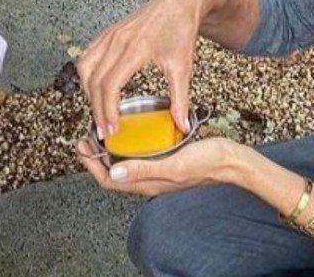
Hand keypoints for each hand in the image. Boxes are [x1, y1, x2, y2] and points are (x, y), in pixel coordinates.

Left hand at [76, 137, 240, 195]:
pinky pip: (140, 155)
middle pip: (115, 172)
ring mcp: (158, 169)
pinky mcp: (166, 159)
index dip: (91, 166)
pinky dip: (129, 144)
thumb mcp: (173, 164)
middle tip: (86, 138)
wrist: (232, 160)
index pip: (110, 180)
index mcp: (148, 184)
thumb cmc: (207, 163)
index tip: (82, 147)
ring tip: (103, 133)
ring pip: (126, 162)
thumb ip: (144, 169)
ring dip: (112, 150)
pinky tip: (133, 130)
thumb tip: (114, 172)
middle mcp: (150, 179)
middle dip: (97, 157)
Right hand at [78, 0, 205, 137]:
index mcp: (135, 48)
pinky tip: (95, 88)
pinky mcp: (108, 33)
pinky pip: (88, 56)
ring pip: (85, 68)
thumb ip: (180, 98)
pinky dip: (87, 75)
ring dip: (88, 92)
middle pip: (95, 81)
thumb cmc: (180, 30)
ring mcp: (110, 35)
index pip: (110, 84)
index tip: (112, 128)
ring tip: (98, 111)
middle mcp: (117, 40)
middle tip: (104, 129)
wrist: (178, 3)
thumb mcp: (183, 66)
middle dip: (97, 108)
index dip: (108, 110)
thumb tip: (182, 124)